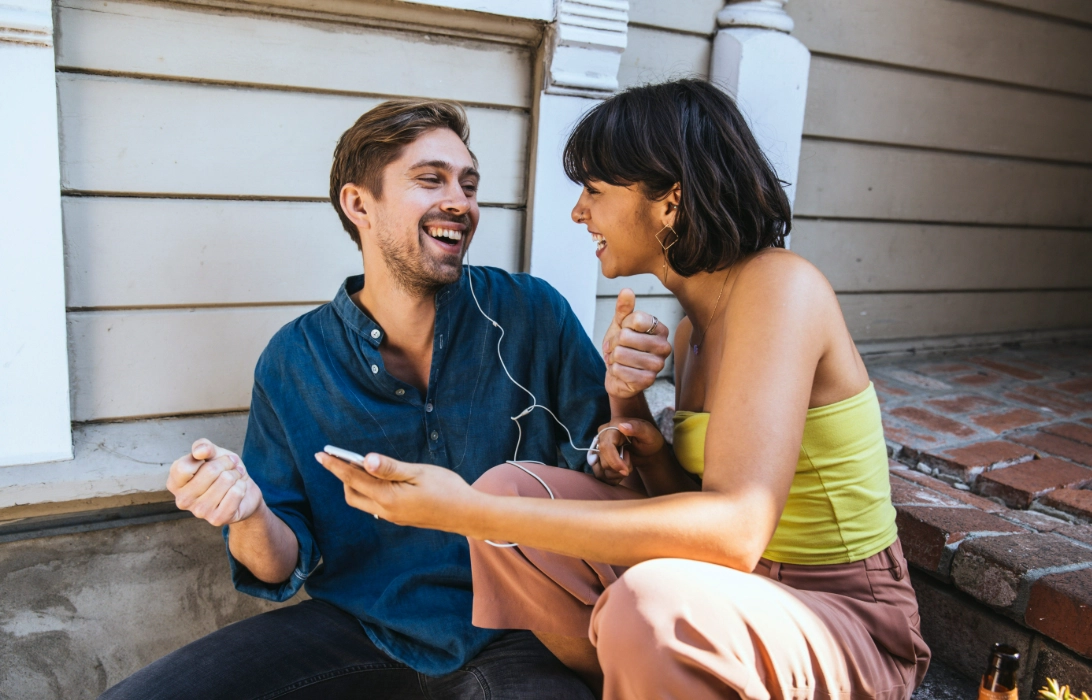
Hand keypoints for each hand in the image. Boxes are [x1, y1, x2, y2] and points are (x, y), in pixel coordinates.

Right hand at [167, 439, 263, 525]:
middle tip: (230, 467)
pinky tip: (238, 490)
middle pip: (210, 471)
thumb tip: (199, 451)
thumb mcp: (213, 453)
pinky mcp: (217, 519)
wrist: (243, 491)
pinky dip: (242, 486)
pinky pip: (236, 493)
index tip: (212, 457)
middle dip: (227, 464)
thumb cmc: (223, 471)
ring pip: (226, 480)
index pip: (184, 467)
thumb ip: (203, 446)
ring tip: (234, 478)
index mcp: (174, 482)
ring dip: (236, 475)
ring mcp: (199, 512)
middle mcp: (182, 500)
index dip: (204, 456)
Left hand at [316, 452, 477, 530]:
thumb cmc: (447, 489)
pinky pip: (375, 504)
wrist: (467, 514)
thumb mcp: (418, 473)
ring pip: (363, 501)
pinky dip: (368, 490)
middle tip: (339, 457)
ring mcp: (392, 517)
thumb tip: (365, 460)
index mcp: (388, 498)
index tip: (321, 454)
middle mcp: (386, 511)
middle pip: (352, 494)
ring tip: (357, 465)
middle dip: (342, 476)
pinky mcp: (400, 518)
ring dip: (355, 484)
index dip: (335, 465)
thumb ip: (390, 468)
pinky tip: (377, 479)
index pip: (353, 479)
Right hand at [589, 418, 664, 484]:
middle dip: (619, 468)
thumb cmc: (649, 439)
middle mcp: (602, 436)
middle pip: (603, 460)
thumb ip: (638, 428)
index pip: (606, 446)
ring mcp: (599, 447)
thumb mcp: (649, 433)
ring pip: (601, 469)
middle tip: (631, 464)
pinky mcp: (599, 458)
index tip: (626, 471)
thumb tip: (622, 426)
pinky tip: (622, 471)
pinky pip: (600, 473)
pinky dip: (613, 477)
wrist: (647, 450)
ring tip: (628, 465)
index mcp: (613, 426)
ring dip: (617, 473)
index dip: (614, 461)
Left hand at [602, 289, 671, 398]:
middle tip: (616, 350)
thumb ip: (624, 309)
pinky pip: (619, 370)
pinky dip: (614, 370)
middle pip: (626, 336)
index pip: (636, 319)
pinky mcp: (649, 380)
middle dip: (614, 343)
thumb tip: (627, 291)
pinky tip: (621, 371)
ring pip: (620, 353)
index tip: (623, 332)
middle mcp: (664, 346)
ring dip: (613, 358)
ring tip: (618, 361)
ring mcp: (658, 365)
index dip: (622, 326)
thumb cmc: (622, 348)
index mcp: (660, 329)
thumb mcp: (620, 325)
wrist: (619, 376)